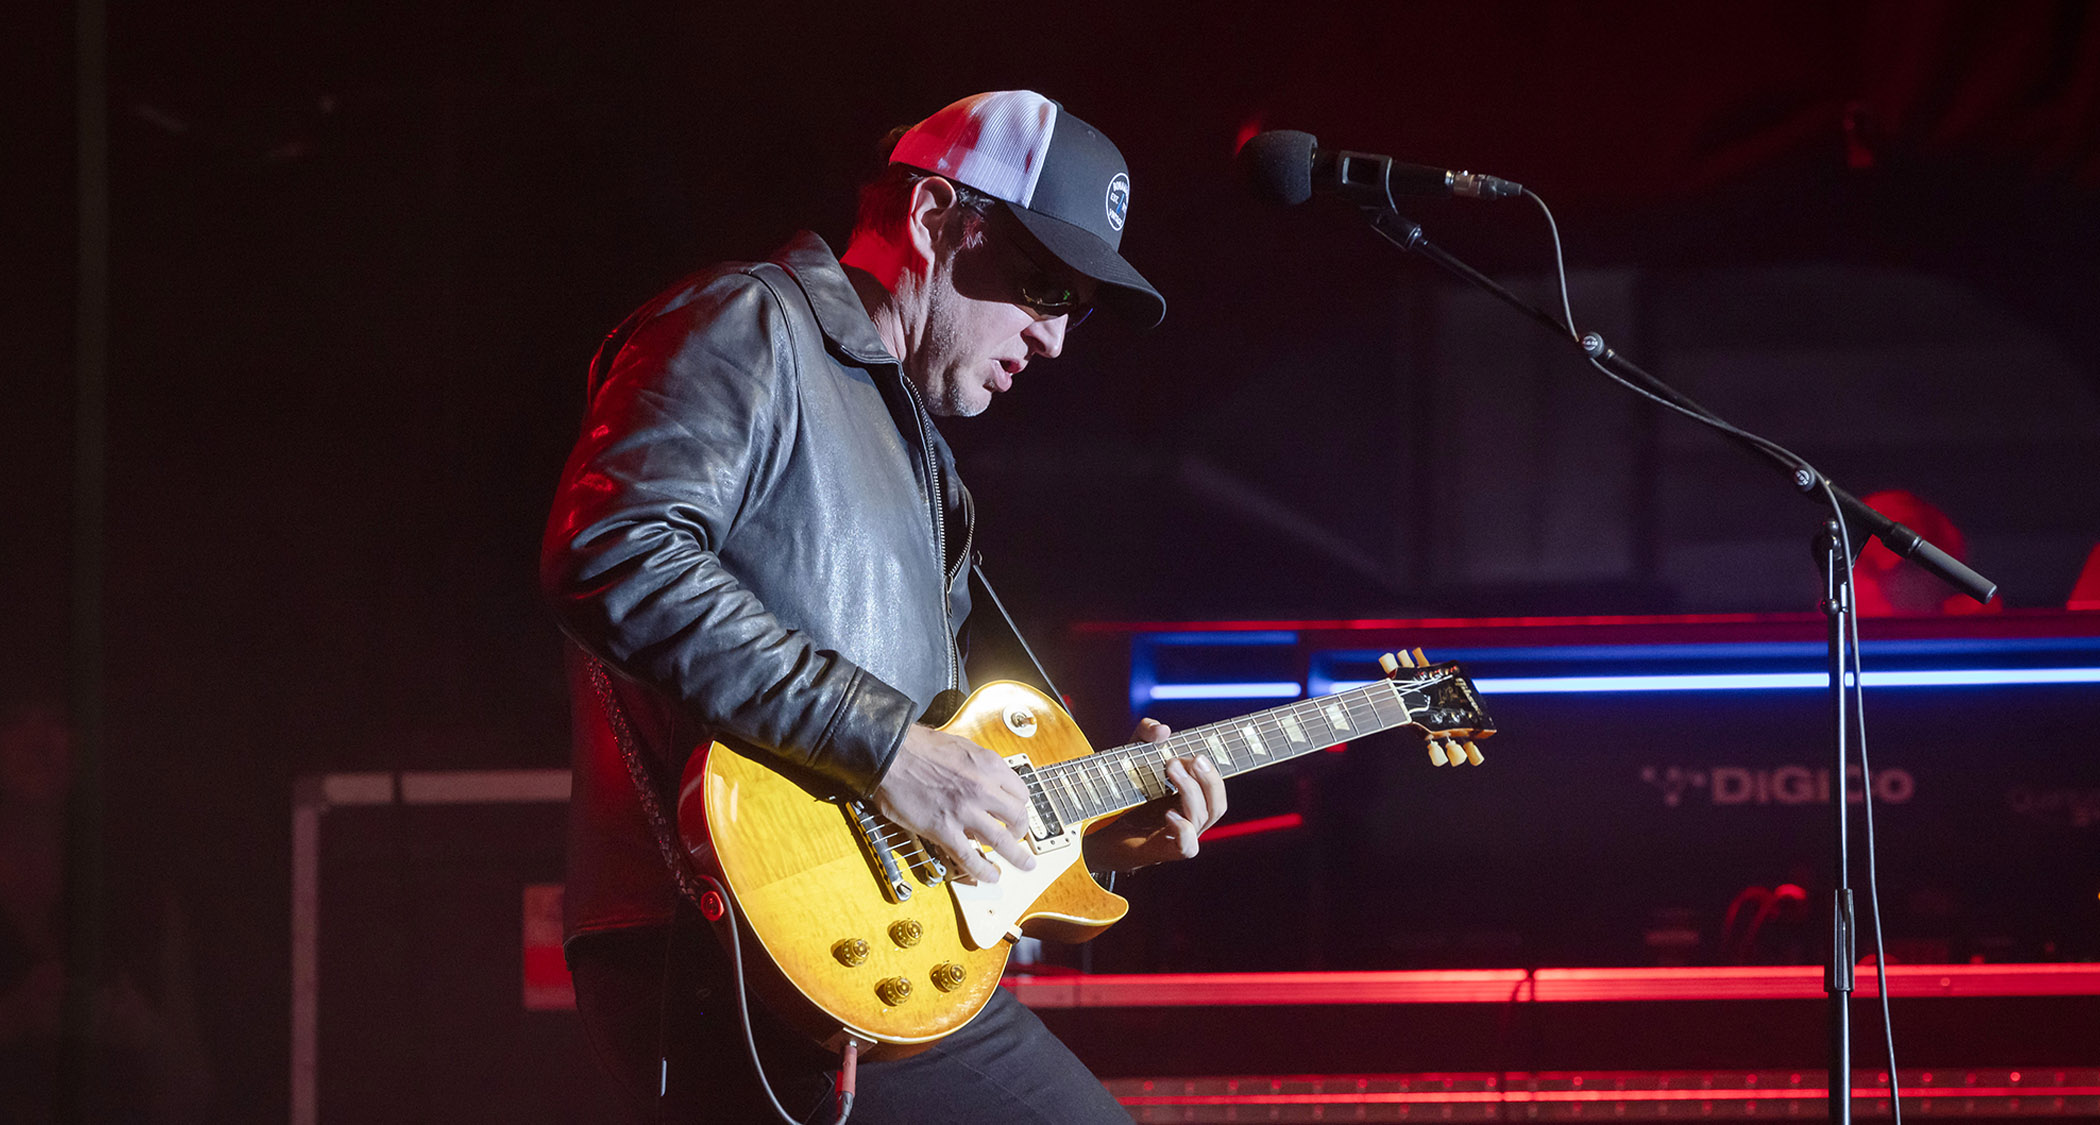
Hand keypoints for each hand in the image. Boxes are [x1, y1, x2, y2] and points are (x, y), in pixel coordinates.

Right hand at [874, 724, 1035, 883]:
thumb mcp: (962, 747)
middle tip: (1018, 836)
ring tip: (1023, 864)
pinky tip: (990, 875)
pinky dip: (983, 870)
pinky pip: (970, 857)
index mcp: (989, 765)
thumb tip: (987, 782)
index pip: (1020, 792)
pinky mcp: (944, 829)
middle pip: (1017, 816)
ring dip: (1016, 856)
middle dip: (1021, 830)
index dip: (1020, 805)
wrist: (890, 754)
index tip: (1016, 812)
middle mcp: (982, 788)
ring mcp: (964, 811)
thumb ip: (979, 767)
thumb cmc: (919, 747)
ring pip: (1002, 841)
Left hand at [1083, 718, 1227, 872]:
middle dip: (1208, 779)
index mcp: (1189, 800)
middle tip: (1186, 759)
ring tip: (1170, 767)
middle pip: (1216, 804)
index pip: (1214, 789)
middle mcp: (1189, 820)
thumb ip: (1146, 735)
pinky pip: (1187, 847)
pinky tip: (1169, 813)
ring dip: (1190, 790)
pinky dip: (1183, 830)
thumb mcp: (1132, 754)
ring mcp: (1178, 837)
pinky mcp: (1162, 851)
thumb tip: (1163, 730)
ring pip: (1202, 818)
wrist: (1095, 826)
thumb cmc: (1120, 790)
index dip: (1213, 773)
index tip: (1196, 753)